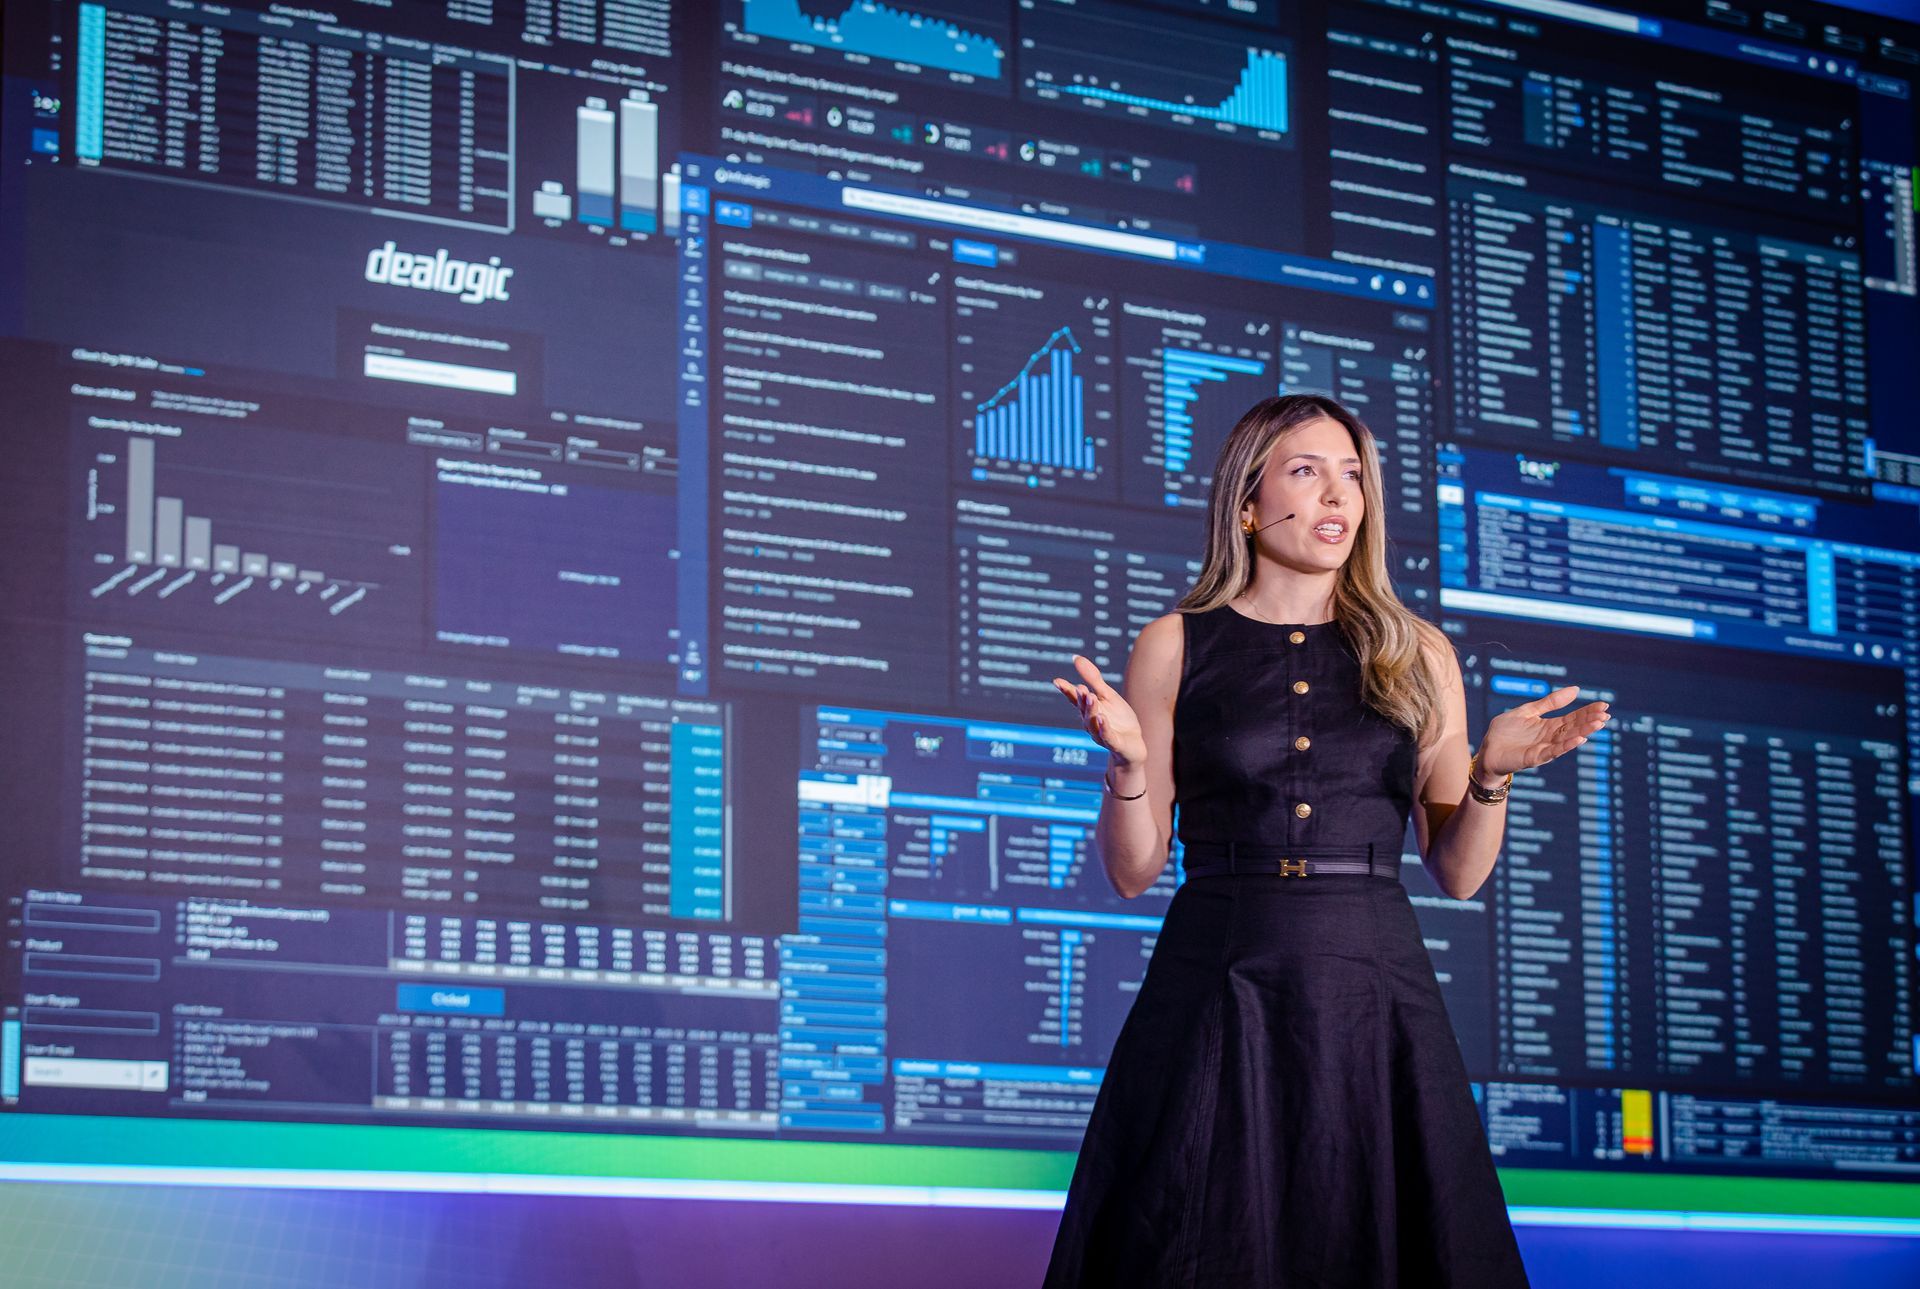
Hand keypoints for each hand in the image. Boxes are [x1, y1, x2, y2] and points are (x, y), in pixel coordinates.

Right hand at [1051, 654, 1146, 765]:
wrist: (1134, 745)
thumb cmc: (1119, 719)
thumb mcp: (1108, 695)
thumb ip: (1093, 679)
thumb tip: (1075, 658)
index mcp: (1089, 710)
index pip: (1076, 699)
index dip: (1067, 691)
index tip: (1057, 681)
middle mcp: (1091, 723)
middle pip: (1084, 710)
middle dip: (1081, 699)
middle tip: (1080, 687)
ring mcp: (1101, 734)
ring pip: (1093, 722)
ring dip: (1091, 710)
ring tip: (1091, 697)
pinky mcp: (1114, 744)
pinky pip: (1107, 736)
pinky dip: (1104, 727)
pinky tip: (1102, 717)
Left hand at [1476, 684, 1609, 780]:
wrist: (1487, 750)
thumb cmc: (1506, 731)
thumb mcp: (1528, 711)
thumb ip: (1550, 702)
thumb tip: (1575, 689)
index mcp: (1549, 725)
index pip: (1573, 717)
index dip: (1588, 711)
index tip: (1604, 704)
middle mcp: (1550, 737)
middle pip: (1574, 728)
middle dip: (1590, 721)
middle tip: (1606, 714)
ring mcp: (1544, 748)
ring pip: (1568, 739)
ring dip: (1584, 732)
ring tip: (1598, 724)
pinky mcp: (1534, 757)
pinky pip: (1553, 751)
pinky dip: (1566, 745)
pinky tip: (1579, 739)